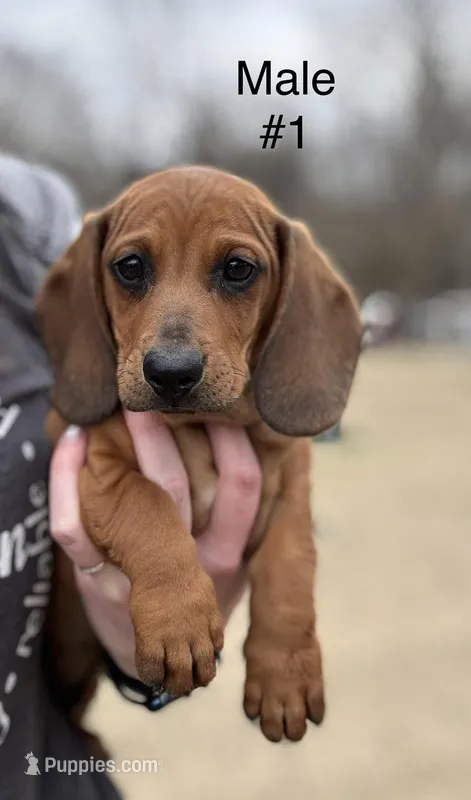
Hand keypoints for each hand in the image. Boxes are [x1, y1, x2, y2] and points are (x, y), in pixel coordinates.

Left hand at [48, 412, 261, 677]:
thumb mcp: (238, 557)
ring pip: (129, 502)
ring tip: (115, 404)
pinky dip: (64, 482)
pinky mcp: (97, 580)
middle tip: (154, 387)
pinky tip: (70, 444)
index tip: (224, 396)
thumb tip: (255, 432)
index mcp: (232, 552)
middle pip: (178, 486)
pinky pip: (74, 529)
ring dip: (118, 447)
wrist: (167, 663)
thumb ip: (239, 508)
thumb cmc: (206, 591)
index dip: (237, 437)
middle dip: (165, 430)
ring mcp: (139, 575)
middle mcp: (190, 567)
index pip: (243, 485)